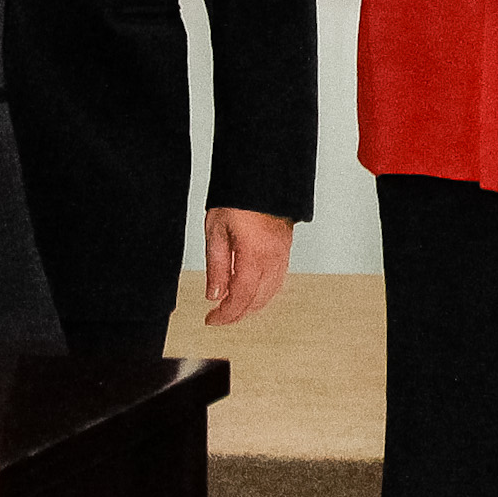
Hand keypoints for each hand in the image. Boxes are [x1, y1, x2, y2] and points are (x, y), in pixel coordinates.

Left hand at [201, 207, 293, 325]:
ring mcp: (282, 255)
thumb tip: (214, 295)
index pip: (241, 297)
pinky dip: (263, 293)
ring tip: (231, 306)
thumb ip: (216, 266)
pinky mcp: (285, 250)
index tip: (211, 320)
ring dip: (251, 305)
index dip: (226, 315)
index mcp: (253, 254)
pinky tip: (250, 291)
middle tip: (218, 316)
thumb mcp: (216, 231)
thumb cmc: (237, 197)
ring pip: (270, 293)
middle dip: (237, 314)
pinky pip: (277, 281)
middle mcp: (272, 258)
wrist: (262, 177)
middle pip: (257, 300)